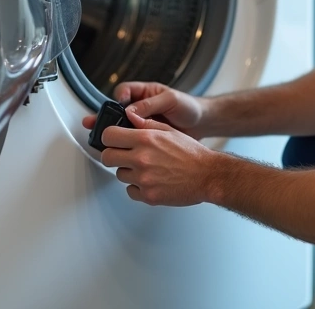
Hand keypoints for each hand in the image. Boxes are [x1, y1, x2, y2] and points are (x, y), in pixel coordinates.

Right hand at [80, 81, 207, 138]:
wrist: (203, 124)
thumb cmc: (190, 107)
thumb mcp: (171, 100)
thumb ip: (151, 104)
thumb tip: (130, 111)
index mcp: (145, 94)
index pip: (124, 91)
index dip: (118, 97)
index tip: (118, 103)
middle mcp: (140, 108)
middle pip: (116, 111)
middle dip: (104, 117)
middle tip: (92, 123)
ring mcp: (142, 124)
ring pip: (120, 127)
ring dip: (109, 132)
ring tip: (98, 138)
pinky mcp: (146, 138)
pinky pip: (130, 140)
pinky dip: (122, 145)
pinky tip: (116, 149)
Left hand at [98, 109, 218, 206]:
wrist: (208, 175)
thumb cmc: (192, 154)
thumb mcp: (169, 130)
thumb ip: (146, 124)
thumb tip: (130, 119)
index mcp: (145, 139)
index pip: (108, 136)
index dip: (109, 138)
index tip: (113, 140)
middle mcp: (141, 158)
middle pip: (107, 157)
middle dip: (113, 156)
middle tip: (124, 156)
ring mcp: (144, 179)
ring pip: (119, 175)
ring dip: (129, 172)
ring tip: (147, 169)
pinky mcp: (148, 195)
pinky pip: (130, 191)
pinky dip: (137, 188)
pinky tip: (151, 181)